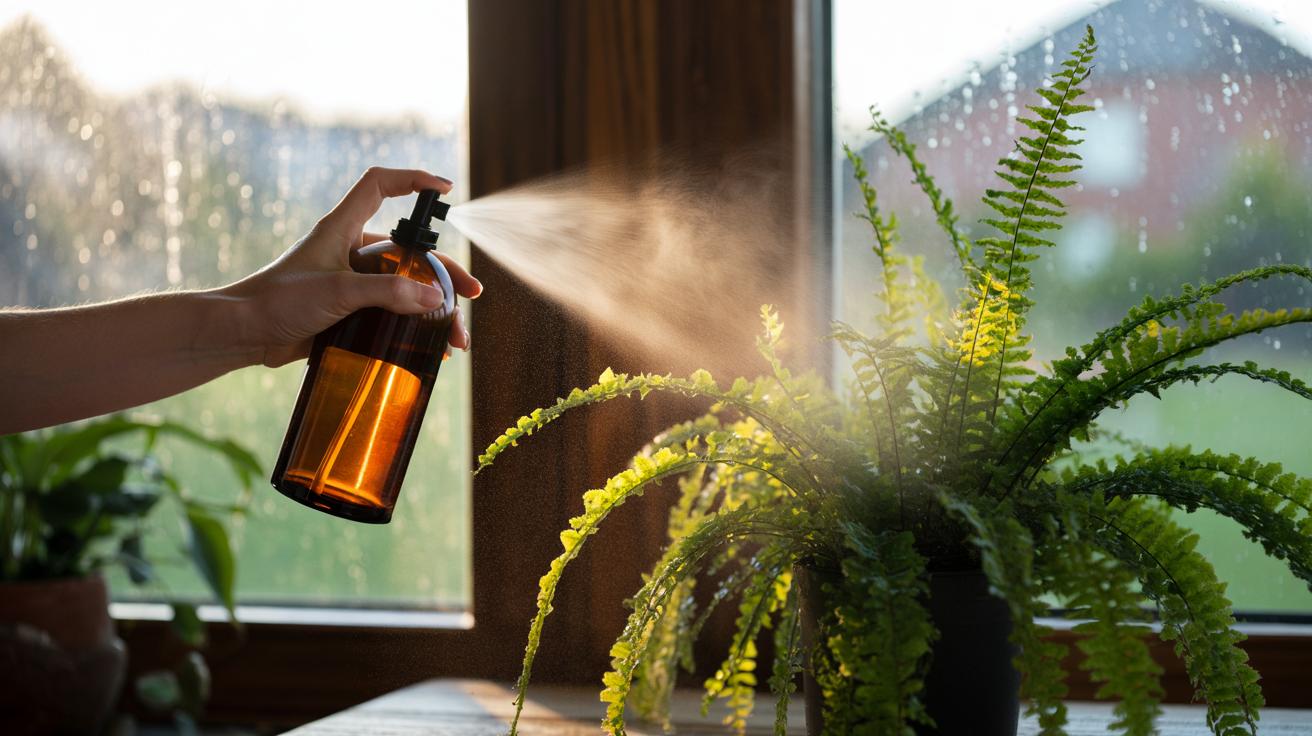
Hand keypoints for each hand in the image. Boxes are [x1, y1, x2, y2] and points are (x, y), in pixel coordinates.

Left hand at [221, 167, 481, 366]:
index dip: (412, 180)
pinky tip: (431, 349)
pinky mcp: (349, 312)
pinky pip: (391, 315)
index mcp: (342, 229)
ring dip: (432, 310)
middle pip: (409, 252)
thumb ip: (388, 294)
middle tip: (471, 294)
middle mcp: (350, 252)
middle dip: (443, 273)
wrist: (243, 335)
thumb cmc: (277, 301)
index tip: (444, 189)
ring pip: (404, 289)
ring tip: (455, 336)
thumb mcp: (338, 292)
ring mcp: (351, 283)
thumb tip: (435, 299)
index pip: (380, 186)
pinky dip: (413, 330)